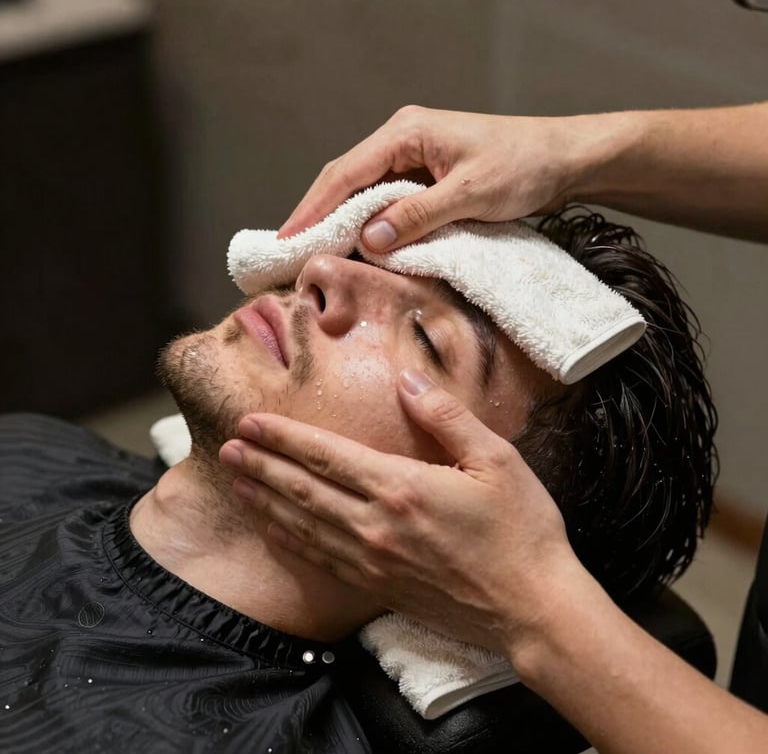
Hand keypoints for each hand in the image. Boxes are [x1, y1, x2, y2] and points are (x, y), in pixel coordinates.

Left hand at [219, 368, 581, 653]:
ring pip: (303, 526)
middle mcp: (376, 525)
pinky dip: (289, 542)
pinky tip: (272, 530)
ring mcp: (373, 560)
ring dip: (266, 501)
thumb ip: (446, 416)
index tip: (252, 422)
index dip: (284, 437)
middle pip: (303, 490)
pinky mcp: (378, 587)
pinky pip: (320, 561)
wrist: (533, 609)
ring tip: (237, 482)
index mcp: (401, 487)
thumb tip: (406, 381)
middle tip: (228, 447)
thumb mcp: (496, 460)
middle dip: (262, 465)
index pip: (326, 455)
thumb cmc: (521, 531)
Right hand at [278, 105, 586, 250]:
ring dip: (341, 221)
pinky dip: (369, 223)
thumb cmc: (523, 166)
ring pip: (364, 192)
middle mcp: (402, 140)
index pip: (346, 173)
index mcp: (406, 133)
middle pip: (346, 180)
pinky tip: (357, 245)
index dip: (313, 208)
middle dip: (318, 214)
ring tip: (314, 252)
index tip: (288, 238)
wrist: (562, 160)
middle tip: (291, 251)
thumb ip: (418, 215)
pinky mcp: (425, 177)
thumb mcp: (470, 193)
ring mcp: (413, 157)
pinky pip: (386, 200)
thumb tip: (369, 239)